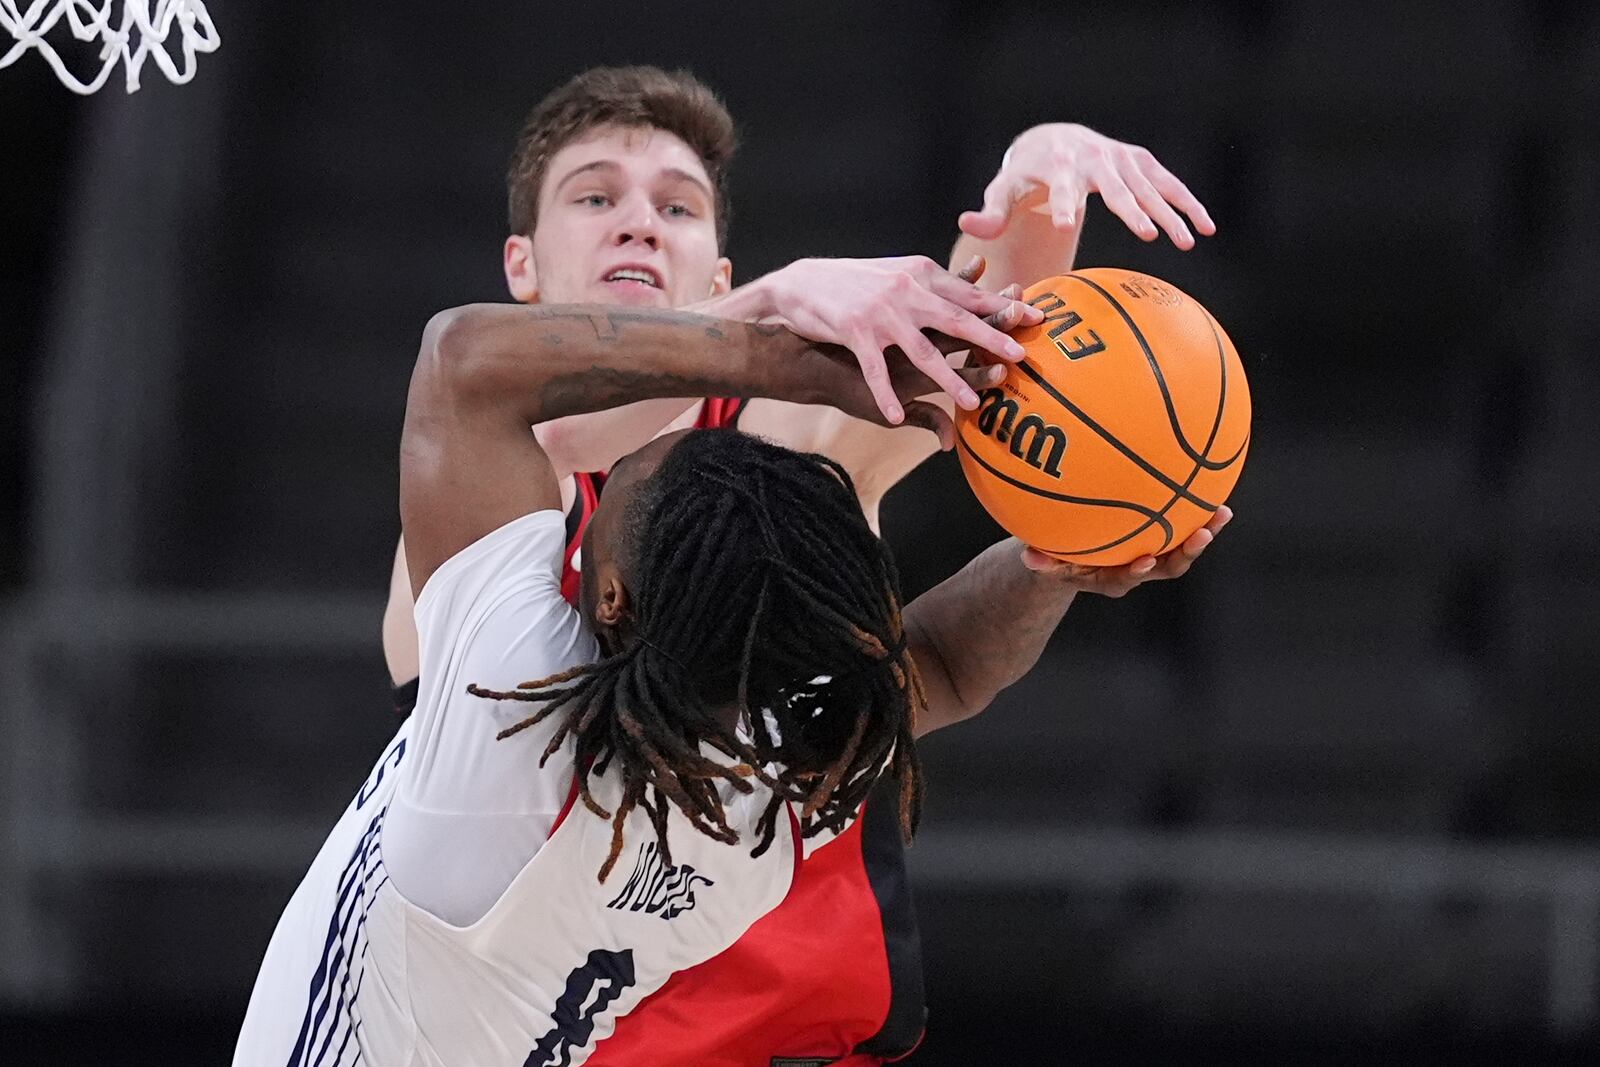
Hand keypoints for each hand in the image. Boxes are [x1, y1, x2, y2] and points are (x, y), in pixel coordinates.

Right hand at [766, 255, 1042, 423]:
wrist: (799, 284)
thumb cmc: (851, 284)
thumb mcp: (897, 277)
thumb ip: (934, 287)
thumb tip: (971, 279)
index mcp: (919, 277)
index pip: (968, 294)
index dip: (1001, 305)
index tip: (1034, 313)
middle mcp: (906, 292)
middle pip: (956, 319)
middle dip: (990, 338)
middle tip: (1020, 355)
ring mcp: (881, 313)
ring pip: (923, 351)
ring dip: (949, 379)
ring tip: (973, 403)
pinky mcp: (854, 331)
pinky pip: (875, 370)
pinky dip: (885, 395)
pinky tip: (894, 417)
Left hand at [959, 123, 1215, 248]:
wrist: (1052, 140)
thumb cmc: (1024, 176)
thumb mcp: (1002, 191)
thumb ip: (989, 213)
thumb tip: (965, 223)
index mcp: (1058, 166)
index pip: (1061, 187)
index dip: (1064, 205)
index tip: (1066, 226)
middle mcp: (1093, 158)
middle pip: (1115, 187)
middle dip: (1132, 210)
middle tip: (1148, 236)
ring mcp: (1120, 158)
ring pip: (1149, 186)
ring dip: (1170, 212)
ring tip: (1188, 242)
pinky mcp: (1140, 161)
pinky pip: (1168, 182)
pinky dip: (1187, 202)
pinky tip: (1207, 227)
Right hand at [1019, 506, 1232, 595]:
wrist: (1073, 562)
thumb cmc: (1057, 557)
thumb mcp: (1045, 561)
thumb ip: (1040, 560)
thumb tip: (1028, 556)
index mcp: (1110, 577)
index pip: (1126, 577)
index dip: (1137, 570)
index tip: (1147, 558)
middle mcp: (1136, 568)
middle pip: (1168, 567)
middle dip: (1187, 553)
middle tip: (1203, 535)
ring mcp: (1152, 554)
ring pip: (1182, 548)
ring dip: (1205, 531)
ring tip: (1223, 511)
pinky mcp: (1161, 540)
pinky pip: (1182, 524)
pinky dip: (1197, 510)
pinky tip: (1211, 484)